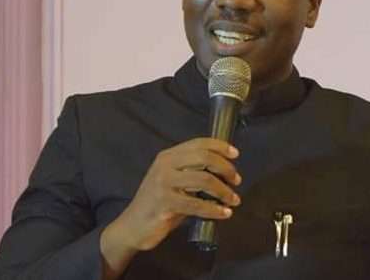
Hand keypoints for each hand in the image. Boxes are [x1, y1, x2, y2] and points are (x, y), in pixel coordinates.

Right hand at [105, 138, 241, 251]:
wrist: (132, 226)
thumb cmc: (158, 203)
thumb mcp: (174, 181)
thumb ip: (193, 171)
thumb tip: (224, 170)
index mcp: (169, 155)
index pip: (199, 143)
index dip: (220, 146)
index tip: (235, 154)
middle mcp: (166, 164)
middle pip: (204, 157)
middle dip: (226, 168)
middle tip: (236, 180)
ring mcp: (164, 183)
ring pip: (204, 180)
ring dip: (224, 191)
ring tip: (234, 200)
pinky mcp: (165, 203)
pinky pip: (197, 204)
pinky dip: (214, 209)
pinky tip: (224, 213)